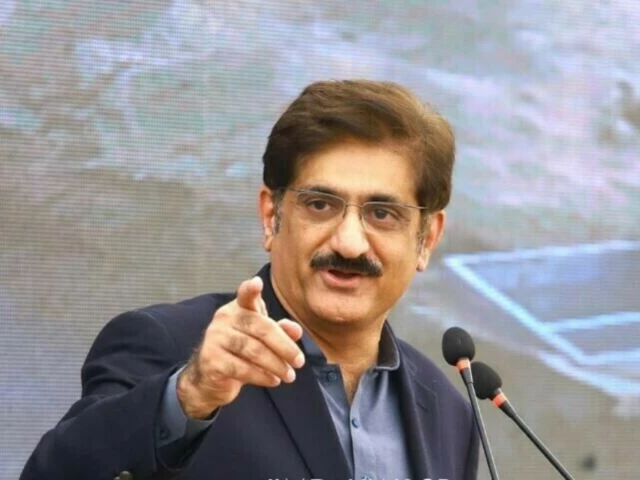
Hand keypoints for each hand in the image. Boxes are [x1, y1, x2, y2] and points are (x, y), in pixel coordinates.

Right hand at [177, 276, 304, 418]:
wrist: (210, 379)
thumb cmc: (240, 351)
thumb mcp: (261, 338)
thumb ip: (280, 331)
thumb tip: (297, 330)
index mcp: (238, 309)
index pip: (245, 296)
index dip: (250, 290)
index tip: (257, 284)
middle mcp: (224, 319)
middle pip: (260, 328)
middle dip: (284, 346)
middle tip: (299, 361)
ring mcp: (215, 339)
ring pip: (253, 350)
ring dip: (276, 364)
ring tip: (289, 375)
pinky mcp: (211, 360)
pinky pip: (242, 369)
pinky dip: (262, 376)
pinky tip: (273, 380)